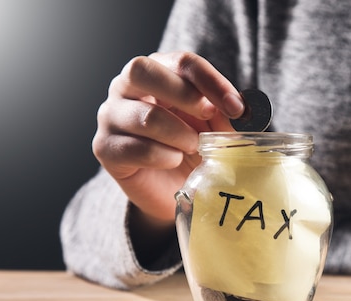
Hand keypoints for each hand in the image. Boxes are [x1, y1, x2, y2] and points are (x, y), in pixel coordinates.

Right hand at [92, 52, 244, 230]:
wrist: (170, 188)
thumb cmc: (191, 147)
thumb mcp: (213, 127)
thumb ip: (225, 114)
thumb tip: (245, 109)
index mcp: (157, 72)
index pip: (181, 62)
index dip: (211, 81)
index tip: (236, 107)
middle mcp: (125, 87)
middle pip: (142, 70)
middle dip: (183, 93)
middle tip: (208, 115)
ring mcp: (111, 116)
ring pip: (144, 115)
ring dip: (179, 133)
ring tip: (193, 147)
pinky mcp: (105, 148)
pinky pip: (135, 148)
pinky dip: (163, 156)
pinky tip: (174, 160)